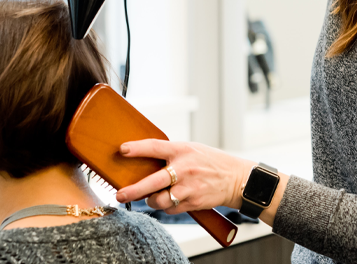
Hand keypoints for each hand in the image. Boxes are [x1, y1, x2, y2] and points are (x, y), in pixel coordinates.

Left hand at [114, 139, 253, 214]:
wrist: (236, 179)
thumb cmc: (210, 162)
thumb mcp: (192, 149)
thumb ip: (171, 154)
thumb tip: (144, 161)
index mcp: (182, 150)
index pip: (155, 147)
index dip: (137, 149)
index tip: (122, 150)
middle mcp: (184, 169)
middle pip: (153, 182)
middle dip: (133, 190)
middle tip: (120, 194)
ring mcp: (189, 187)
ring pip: (160, 200)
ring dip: (151, 201)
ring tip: (151, 197)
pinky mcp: (193, 202)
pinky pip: (170, 209)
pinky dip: (167, 207)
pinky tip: (172, 200)